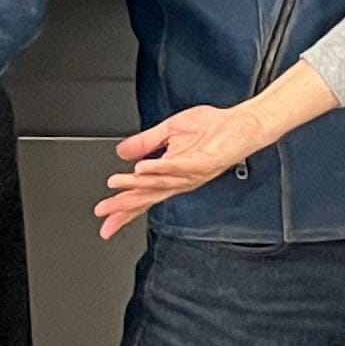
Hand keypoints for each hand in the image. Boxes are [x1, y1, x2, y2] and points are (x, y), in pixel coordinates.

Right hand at [96, 103, 255, 237]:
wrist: (240, 125)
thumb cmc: (212, 129)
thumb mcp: (168, 132)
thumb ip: (145, 143)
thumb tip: (122, 153)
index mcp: (170, 173)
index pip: (143, 195)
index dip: (124, 208)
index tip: (105, 220)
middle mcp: (180, 178)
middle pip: (147, 195)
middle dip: (124, 204)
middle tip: (104, 211)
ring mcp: (191, 173)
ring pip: (159, 182)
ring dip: (136, 184)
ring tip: (116, 183)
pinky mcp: (202, 163)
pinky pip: (178, 167)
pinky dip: (160, 169)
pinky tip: (142, 168)